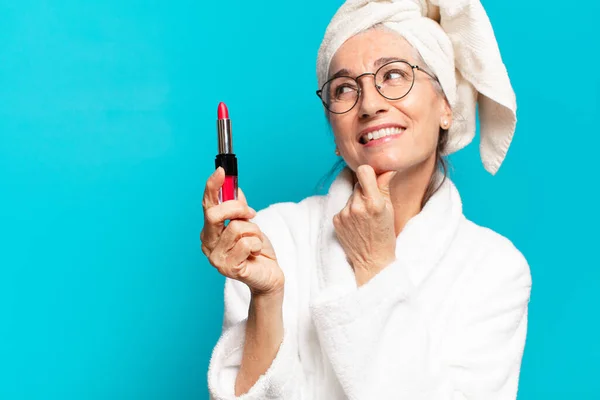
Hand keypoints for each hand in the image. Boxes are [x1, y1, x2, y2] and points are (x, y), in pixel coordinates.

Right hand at [200, 167, 284, 295]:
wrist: (268, 275)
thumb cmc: (257, 250)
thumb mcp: (249, 223)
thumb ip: (238, 207)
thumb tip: (234, 187)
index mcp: (210, 231)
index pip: (207, 205)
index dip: (213, 187)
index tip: (222, 171)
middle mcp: (208, 244)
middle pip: (214, 214)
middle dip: (237, 208)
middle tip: (251, 213)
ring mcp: (216, 258)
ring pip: (236, 227)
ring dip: (253, 231)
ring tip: (255, 242)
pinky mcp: (229, 268)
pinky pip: (247, 243)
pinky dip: (257, 244)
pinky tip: (255, 253)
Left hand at [333, 165, 396, 285]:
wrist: (371, 259)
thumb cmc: (385, 234)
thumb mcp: (389, 209)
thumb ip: (384, 186)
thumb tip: (385, 168)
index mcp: (374, 203)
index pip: (364, 171)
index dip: (368, 172)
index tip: (372, 177)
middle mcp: (357, 207)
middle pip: (358, 184)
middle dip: (365, 190)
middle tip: (372, 204)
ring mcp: (344, 214)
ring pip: (350, 196)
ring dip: (357, 201)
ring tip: (364, 217)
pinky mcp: (336, 220)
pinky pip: (343, 207)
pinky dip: (349, 212)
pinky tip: (356, 224)